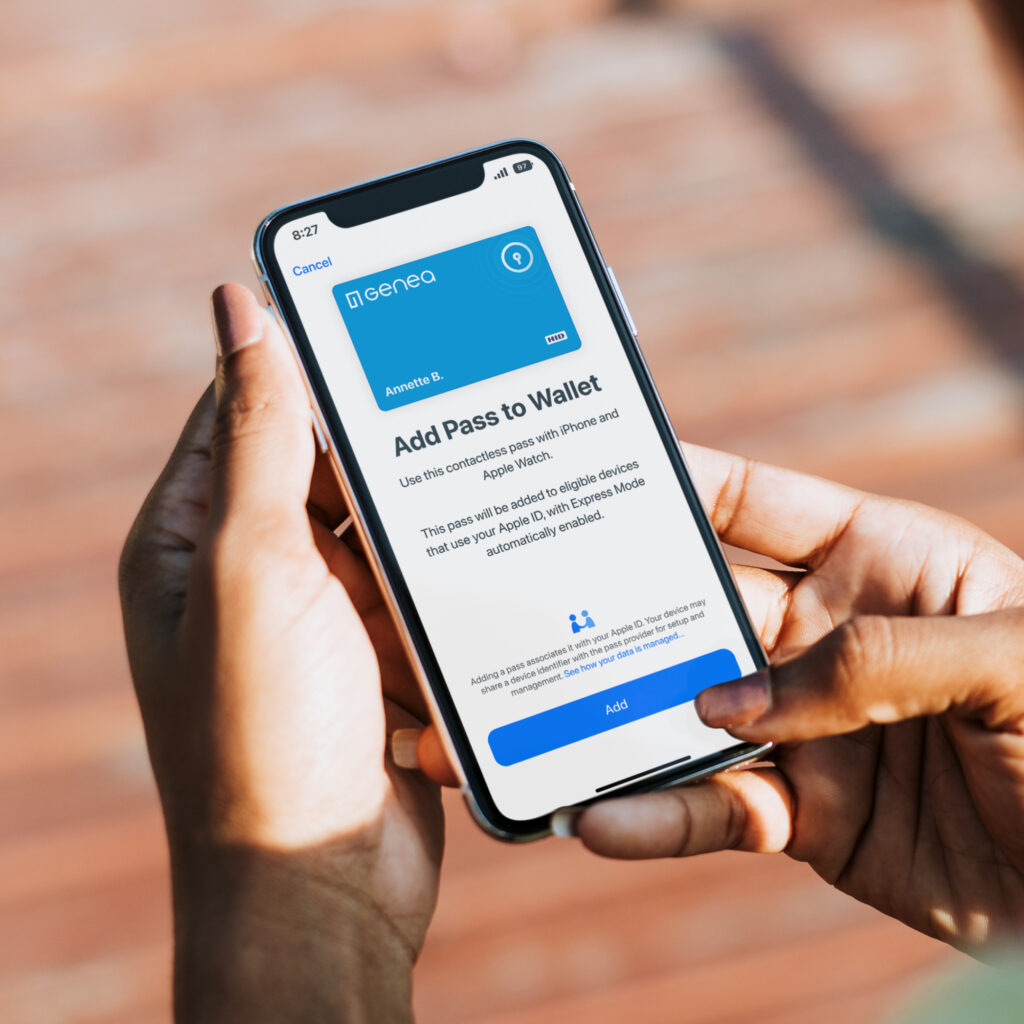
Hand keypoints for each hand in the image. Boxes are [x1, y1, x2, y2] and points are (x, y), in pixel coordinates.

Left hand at [119, 284, 441, 1022]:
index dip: (301, 361)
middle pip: (324, 470)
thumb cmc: (266, 736)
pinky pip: (413, 590)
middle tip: (457, 407)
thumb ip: (258, 439)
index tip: (374, 318)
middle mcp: (247, 575)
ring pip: (380, 531)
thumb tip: (238, 308)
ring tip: (476, 493)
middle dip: (384, 455)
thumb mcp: (254, 570)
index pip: (241, 411)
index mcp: (191, 542)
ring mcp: (314, 619)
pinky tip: (483, 568)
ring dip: (420, 524)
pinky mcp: (372, 657)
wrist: (321, 884)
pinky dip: (442, 580)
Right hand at [569, 447, 1023, 951]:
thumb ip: (873, 660)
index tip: (601, 479)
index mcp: (880, 562)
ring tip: (544, 726)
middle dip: (624, 609)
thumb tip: (726, 701)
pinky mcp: (805, 815)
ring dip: (620, 720)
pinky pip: (716, 809)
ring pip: (690, 715)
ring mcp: (809, 727)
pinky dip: (657, 816)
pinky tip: (603, 819)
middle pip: (700, 611)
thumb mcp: (1012, 661)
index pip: (758, 507)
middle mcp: (827, 637)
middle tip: (538, 606)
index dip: (682, 486)